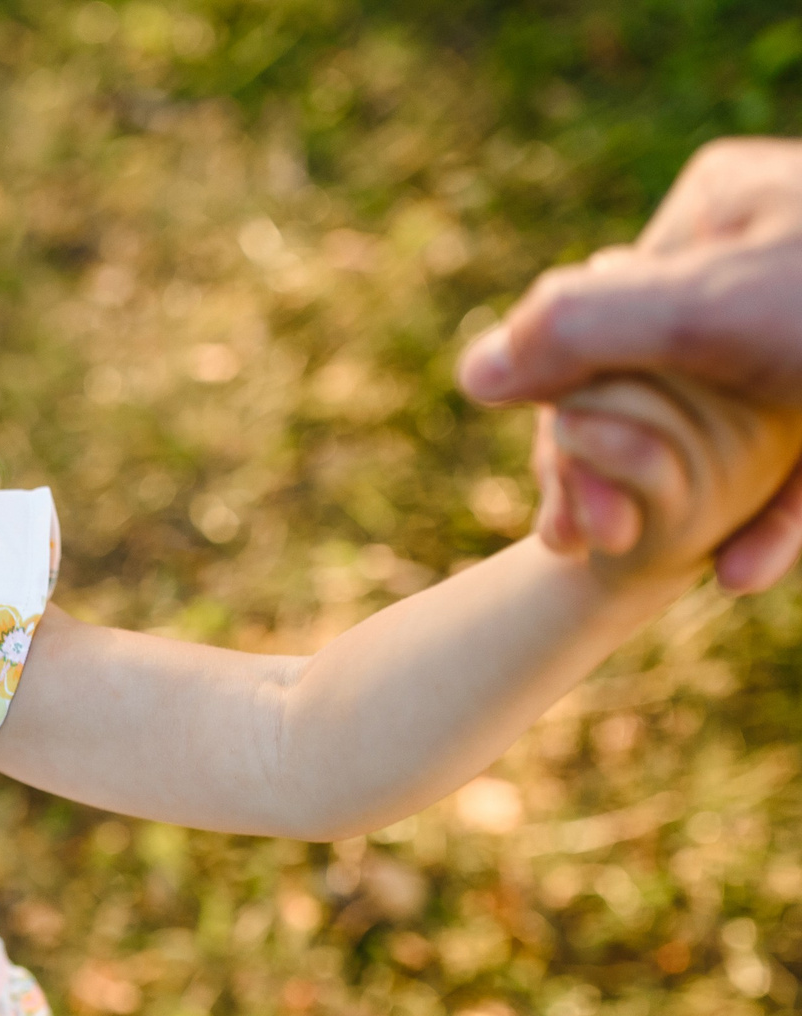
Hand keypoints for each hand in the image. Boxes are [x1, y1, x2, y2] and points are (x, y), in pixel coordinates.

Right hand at [460, 138, 801, 589]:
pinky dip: (772, 521)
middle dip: (619, 473)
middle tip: (587, 542)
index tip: (559, 507)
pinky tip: (741, 572)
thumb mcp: (706, 313)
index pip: (601, 318)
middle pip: (653, 386)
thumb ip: (579, 332)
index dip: (565, 418)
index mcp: (716, 213)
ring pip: (720, 436)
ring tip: (654, 568)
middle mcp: (763, 262)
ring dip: (685, 511)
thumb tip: (475, 372)